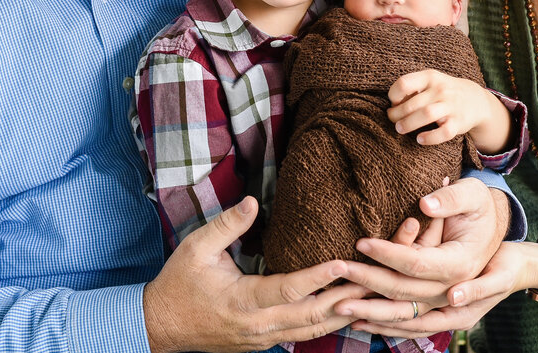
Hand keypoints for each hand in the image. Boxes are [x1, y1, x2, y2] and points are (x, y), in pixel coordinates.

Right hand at [144, 196, 365, 352]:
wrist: (161, 326)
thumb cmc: (179, 283)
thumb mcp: (195, 248)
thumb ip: (226, 225)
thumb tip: (252, 201)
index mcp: (242, 301)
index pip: (288, 290)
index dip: (317, 278)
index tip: (344, 262)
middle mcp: (258, 326)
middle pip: (312, 317)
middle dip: (346, 299)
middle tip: (376, 281)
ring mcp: (263, 339)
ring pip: (312, 331)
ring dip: (343, 314)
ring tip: (372, 296)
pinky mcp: (264, 343)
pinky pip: (303, 336)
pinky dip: (327, 324)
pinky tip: (346, 311)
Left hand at [334, 178, 509, 332]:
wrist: (513, 257)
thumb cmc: (486, 215)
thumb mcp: (474, 197)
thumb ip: (451, 200)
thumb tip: (425, 206)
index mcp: (460, 264)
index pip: (416, 262)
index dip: (387, 253)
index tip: (360, 243)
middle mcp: (453, 292)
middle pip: (404, 292)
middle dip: (368, 283)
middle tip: (338, 272)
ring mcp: (447, 308)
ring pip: (404, 316)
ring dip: (371, 313)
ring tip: (338, 307)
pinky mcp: (442, 315)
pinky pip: (410, 325)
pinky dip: (385, 326)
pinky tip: (360, 322)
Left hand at [387, 69, 511, 152]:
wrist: (474, 100)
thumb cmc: (442, 92)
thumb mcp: (429, 82)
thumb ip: (412, 89)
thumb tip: (392, 105)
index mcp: (430, 77)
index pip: (404, 83)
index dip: (394, 95)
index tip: (393, 103)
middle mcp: (441, 90)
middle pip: (413, 103)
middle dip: (397, 114)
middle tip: (393, 120)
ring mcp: (451, 106)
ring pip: (426, 115)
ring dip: (409, 124)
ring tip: (400, 129)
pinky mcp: (459, 123)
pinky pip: (444, 132)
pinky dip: (430, 138)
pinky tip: (420, 139)